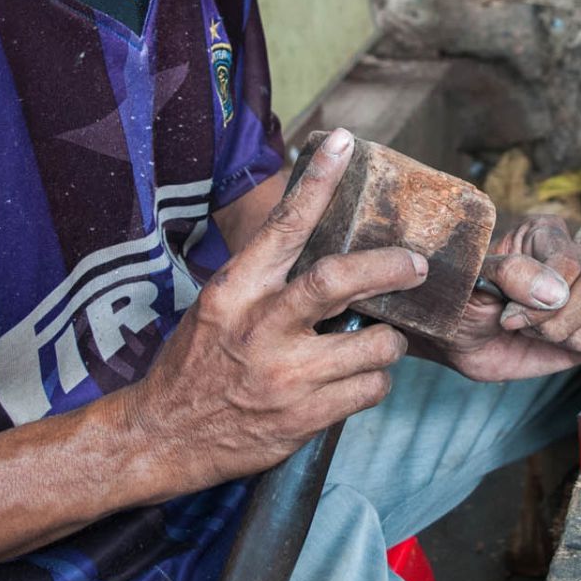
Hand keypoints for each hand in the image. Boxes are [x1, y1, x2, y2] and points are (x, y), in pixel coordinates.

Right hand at [112, 128, 420, 496]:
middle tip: (417, 266)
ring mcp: (285, 377)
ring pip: (374, 345)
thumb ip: (266, 274)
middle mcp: (261, 329)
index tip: (342, 144)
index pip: (282, 226)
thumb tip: (318, 230)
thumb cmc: (198, 362)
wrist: (163, 436)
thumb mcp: (220, 304)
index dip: (316, 182)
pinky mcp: (304, 418)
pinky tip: (357, 379)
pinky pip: (370, 389)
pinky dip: (374, 380)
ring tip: (376, 341)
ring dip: (388, 341)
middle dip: (388, 268)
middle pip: (338, 281)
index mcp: (236, 291)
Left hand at [425, 215, 580, 381]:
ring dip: (580, 336)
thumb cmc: (463, 301)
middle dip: (558, 323)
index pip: (571, 263)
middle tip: (526, 328)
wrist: (459, 339)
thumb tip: (556, 293)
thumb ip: (510, 275)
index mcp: (544, 235)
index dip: (542, 300)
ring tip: (548, 337)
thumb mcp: (474, 281)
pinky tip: (570, 347)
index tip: (509, 316)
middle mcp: (575, 260)